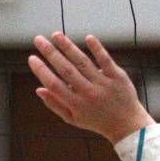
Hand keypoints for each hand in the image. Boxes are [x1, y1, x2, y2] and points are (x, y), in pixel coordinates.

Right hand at [28, 32, 153, 143]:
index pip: (54, 85)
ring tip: (56, 35)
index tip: (32, 58)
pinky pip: (106, 61)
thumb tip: (38, 89)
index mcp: (76, 104)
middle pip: (66, 70)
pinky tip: (88, 37)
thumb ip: (55, 104)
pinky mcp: (118, 77)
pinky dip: (97, 49)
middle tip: (38, 39)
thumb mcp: (74, 119)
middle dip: (51, 53)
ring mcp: (104, 84)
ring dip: (68, 47)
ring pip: (83, 62)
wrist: (127, 126)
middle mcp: (89, 93)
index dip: (41, 71)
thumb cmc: (97, 121)